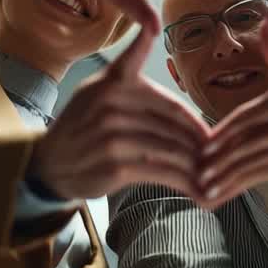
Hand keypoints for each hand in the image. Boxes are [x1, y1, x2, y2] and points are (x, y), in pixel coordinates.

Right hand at [27, 28, 210, 200]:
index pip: (165, 95)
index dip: (190, 111)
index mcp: (114, 81)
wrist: (51, 162)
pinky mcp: (115, 164)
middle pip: (173, 122)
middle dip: (198, 139)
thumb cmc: (84, 125)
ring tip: (210, 169)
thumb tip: (183, 105)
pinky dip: (182, 181)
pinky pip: (160, 171)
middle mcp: (112, 103)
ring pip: (170, 146)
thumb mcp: (100, 90)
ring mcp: (113, 135)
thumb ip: (135, 86)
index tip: (210, 131)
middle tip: (217, 153)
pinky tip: (195, 187)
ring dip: (194, 161)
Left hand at [196, 38, 267, 209]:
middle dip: (219, 151)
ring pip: (257, 153)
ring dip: (226, 172)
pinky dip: (243, 184)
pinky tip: (225, 194)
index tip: (200, 143)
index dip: (224, 128)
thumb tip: (265, 22)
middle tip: (194, 167)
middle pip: (251, 131)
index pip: (253, 110)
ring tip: (202, 186)